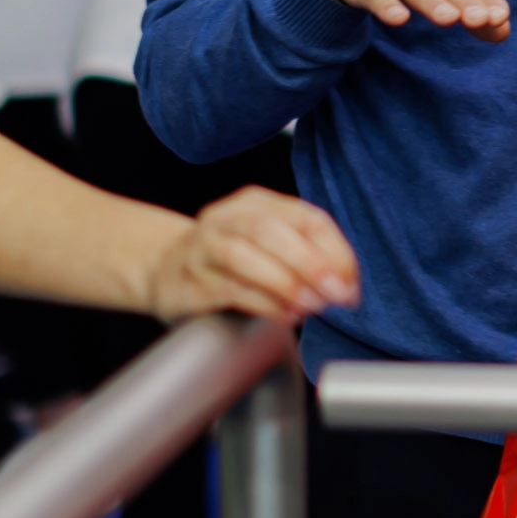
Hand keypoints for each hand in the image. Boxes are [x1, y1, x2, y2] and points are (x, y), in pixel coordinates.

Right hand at [145, 188, 361, 323]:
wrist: (164, 269)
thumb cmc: (229, 262)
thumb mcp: (268, 248)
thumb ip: (304, 258)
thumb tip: (346, 286)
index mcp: (257, 202)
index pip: (305, 217)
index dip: (334, 250)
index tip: (352, 283)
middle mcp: (228, 216)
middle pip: (271, 230)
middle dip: (310, 263)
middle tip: (336, 294)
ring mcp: (204, 244)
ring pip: (245, 255)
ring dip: (285, 283)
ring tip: (311, 306)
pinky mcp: (191, 277)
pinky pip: (229, 287)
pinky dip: (263, 302)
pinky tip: (285, 314)